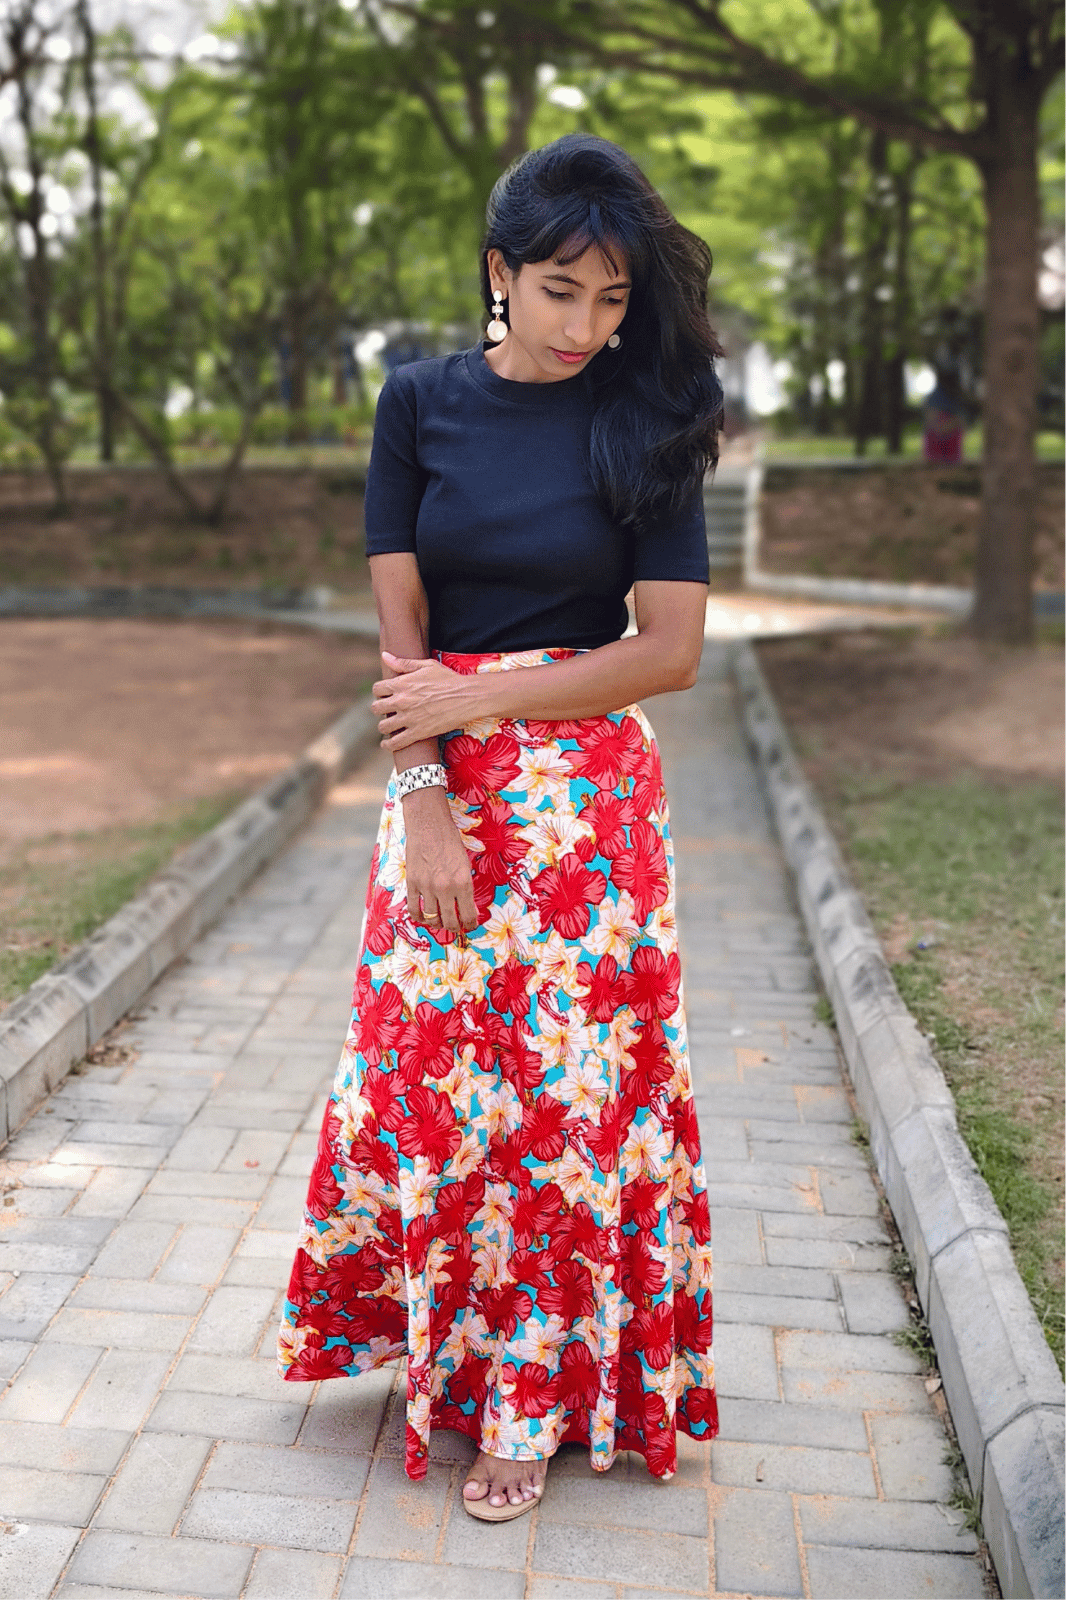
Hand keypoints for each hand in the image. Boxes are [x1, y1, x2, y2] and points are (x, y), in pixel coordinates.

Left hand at [373, 652, 479, 749]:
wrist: (467, 697)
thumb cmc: (448, 679)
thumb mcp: (427, 665)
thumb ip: (403, 663)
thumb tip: (385, 656)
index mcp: (402, 683)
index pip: (377, 689)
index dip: (380, 692)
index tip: (385, 695)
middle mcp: (401, 701)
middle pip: (376, 707)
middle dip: (380, 708)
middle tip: (387, 710)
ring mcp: (409, 718)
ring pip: (383, 726)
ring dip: (384, 726)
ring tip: (389, 725)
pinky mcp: (418, 733)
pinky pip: (395, 742)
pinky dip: (388, 744)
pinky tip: (387, 743)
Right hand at [402, 787, 478, 932]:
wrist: (428, 825)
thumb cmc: (450, 841)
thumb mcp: (465, 863)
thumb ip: (465, 886)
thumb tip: (467, 906)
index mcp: (463, 882)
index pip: (468, 914)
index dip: (470, 924)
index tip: (470, 925)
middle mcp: (446, 888)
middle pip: (450, 921)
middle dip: (455, 928)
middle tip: (456, 927)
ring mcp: (427, 887)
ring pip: (432, 918)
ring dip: (438, 924)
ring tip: (441, 923)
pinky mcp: (412, 883)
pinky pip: (414, 909)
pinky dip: (419, 917)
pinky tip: (424, 917)